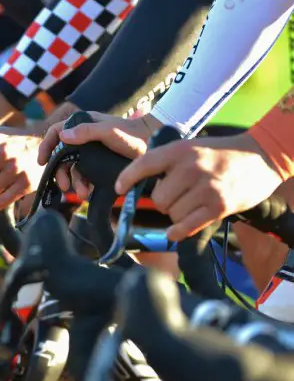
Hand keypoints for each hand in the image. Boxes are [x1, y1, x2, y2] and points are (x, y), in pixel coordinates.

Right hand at [38, 112, 158, 198]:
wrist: (153, 145)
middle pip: (62, 155)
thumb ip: (85, 132)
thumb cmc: (131, 134)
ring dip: (74, 182)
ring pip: (74, 168)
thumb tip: (62, 136)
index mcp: (82, 125)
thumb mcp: (108, 132)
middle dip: (61, 172)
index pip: (56, 133)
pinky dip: (84, 185)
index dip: (46, 146)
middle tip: (64, 187)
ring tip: (81, 194)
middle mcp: (84, 138)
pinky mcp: (100, 164)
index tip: (42, 162)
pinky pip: (86, 175)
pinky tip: (89, 193)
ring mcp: (91, 152)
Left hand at [115, 133, 284, 240]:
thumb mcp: (191, 148)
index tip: (119, 188)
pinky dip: (177, 232)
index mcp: (180, 151)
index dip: (127, 178)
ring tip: (189, 204)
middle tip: (175, 196)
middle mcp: (191, 169)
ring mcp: (206, 189)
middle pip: (158, 198)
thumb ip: (168, 162)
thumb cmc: (220, 154)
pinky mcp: (219, 207)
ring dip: (175, 214)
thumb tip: (137, 182)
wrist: (262, 157)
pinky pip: (187, 226)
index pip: (144, 164)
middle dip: (162, 201)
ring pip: (172, 213)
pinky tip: (173, 232)